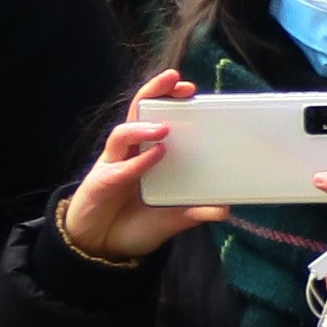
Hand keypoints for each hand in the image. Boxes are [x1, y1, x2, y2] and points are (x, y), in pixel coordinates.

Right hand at [58, 69, 225, 265]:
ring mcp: (114, 165)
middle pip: (138, 113)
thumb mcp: (173, 218)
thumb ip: (196, 211)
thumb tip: (225, 209)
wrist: (102, 247)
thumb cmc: (136, 223)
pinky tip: (153, 157)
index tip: (191, 89)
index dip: (171, 101)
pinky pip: (118, 169)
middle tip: (174, 80)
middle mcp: (131, 153)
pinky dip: (137, 163)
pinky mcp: (101, 183)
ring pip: (123, 134)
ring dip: (143, 127)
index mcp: (149, 154)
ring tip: (165, 128)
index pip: (159, 117)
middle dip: (154, 92)